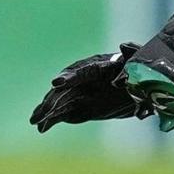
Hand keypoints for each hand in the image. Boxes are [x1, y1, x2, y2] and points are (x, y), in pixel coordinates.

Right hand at [29, 44, 154, 130]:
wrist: (138, 89)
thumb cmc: (136, 70)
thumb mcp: (138, 62)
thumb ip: (132, 54)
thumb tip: (124, 46)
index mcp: (96, 67)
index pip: (79, 71)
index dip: (68, 76)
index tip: (57, 82)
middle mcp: (82, 80)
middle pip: (64, 89)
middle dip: (52, 100)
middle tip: (42, 111)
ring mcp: (78, 94)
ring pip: (59, 102)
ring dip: (46, 111)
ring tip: (35, 121)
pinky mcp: (78, 108)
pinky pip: (62, 114)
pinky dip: (51, 120)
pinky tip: (41, 128)